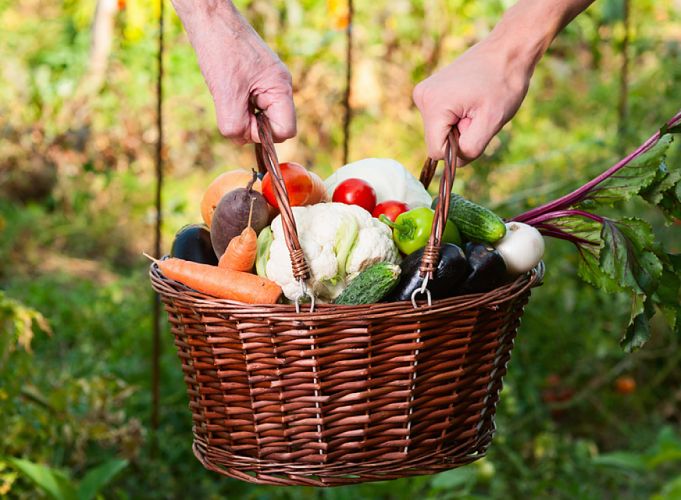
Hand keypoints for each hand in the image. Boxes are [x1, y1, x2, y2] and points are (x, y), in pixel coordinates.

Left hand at [173, 2, 295, 143]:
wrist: (210, 20)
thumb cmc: (221, 50)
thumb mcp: (225, 93)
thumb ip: (236, 125)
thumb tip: (242, 140)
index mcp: (280, 89)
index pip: (285, 131)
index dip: (264, 135)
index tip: (244, 121)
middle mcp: (279, 87)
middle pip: (273, 127)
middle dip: (251, 124)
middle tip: (232, 105)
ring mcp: (269, 84)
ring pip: (259, 118)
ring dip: (241, 115)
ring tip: (228, 93)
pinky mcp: (256, 82)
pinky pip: (251, 106)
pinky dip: (237, 105)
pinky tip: (227, 89)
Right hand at [413, 38, 531, 162]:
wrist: (508, 50)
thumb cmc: (503, 83)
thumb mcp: (491, 122)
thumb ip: (470, 148)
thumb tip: (454, 161)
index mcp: (432, 105)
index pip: (437, 152)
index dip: (459, 148)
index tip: (476, 125)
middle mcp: (421, 98)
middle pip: (437, 141)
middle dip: (460, 135)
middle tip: (479, 113)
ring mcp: (424, 93)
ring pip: (440, 132)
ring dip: (460, 126)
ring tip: (476, 104)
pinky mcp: (430, 91)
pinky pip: (441, 120)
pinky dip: (457, 117)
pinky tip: (470, 100)